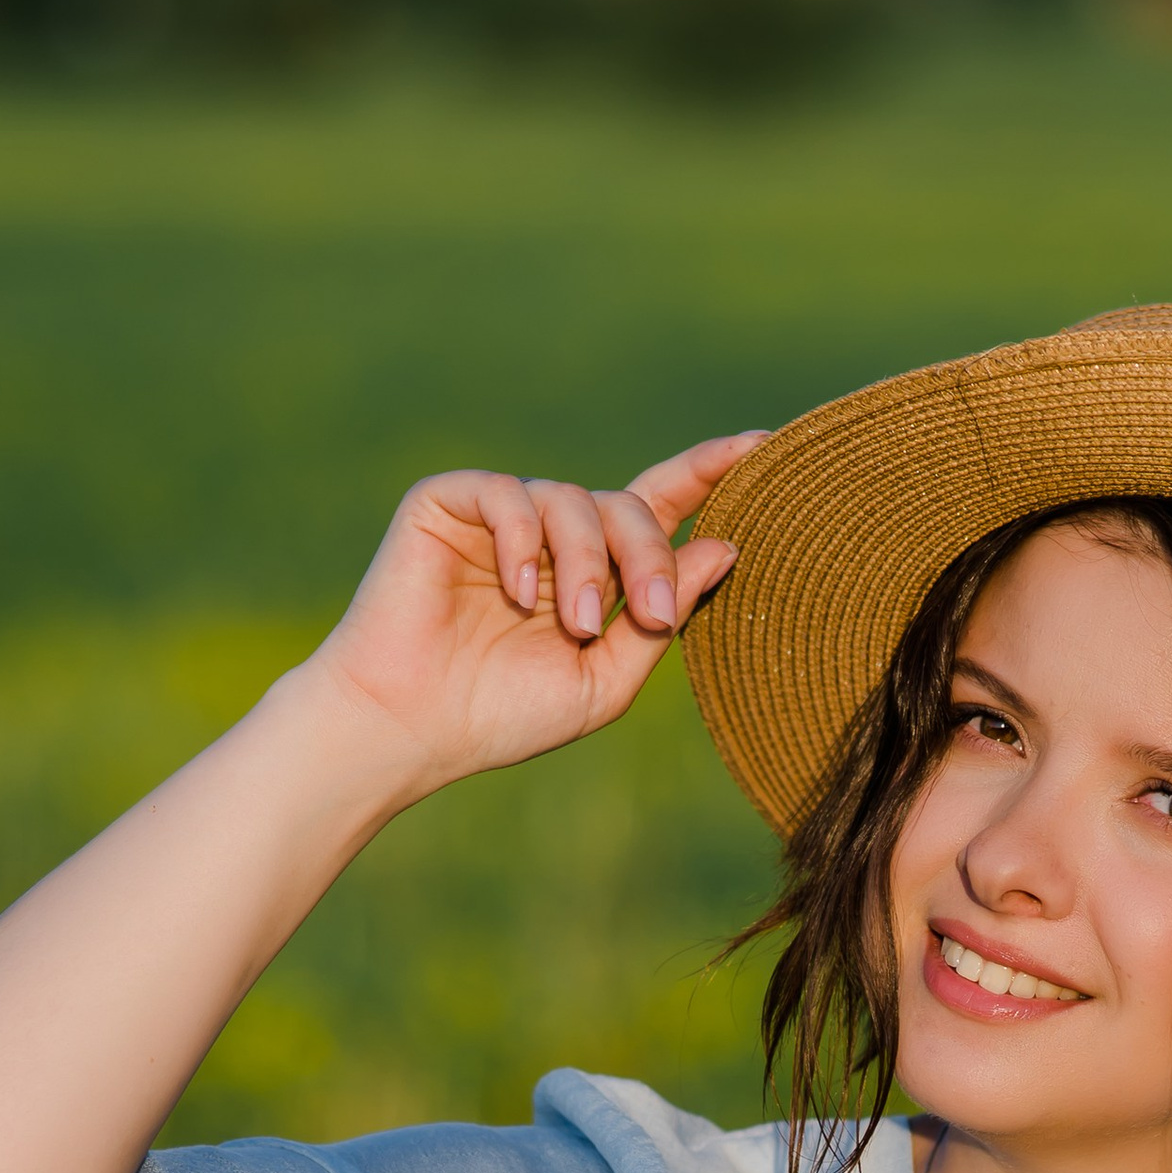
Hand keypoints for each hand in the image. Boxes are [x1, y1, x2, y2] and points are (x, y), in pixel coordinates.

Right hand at [303, 434, 763, 801]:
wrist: (407, 727)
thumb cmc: (500, 715)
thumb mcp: (604, 681)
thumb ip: (662, 618)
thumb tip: (725, 546)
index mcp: (594, 572)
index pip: (660, 506)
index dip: (708, 472)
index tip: (764, 445)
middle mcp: (553, 534)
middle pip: (629, 507)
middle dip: (650, 559)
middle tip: (649, 619)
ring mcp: (501, 514)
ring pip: (574, 501)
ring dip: (587, 563)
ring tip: (573, 624)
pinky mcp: (448, 502)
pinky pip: (508, 495)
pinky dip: (525, 541)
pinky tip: (521, 592)